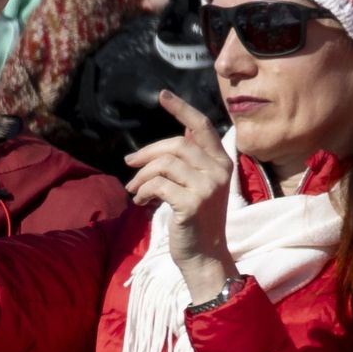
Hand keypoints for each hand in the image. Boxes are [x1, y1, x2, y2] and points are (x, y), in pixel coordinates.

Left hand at [123, 90, 236, 301]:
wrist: (205, 256)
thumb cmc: (198, 220)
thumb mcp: (199, 186)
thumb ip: (191, 161)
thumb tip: (173, 136)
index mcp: (223, 163)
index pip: (202, 127)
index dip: (182, 108)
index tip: (163, 95)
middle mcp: (219, 171)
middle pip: (176, 145)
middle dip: (147, 152)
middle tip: (129, 163)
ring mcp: (207, 187)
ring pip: (164, 164)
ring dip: (141, 176)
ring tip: (134, 190)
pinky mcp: (192, 203)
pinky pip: (158, 185)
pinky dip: (143, 191)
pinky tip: (140, 202)